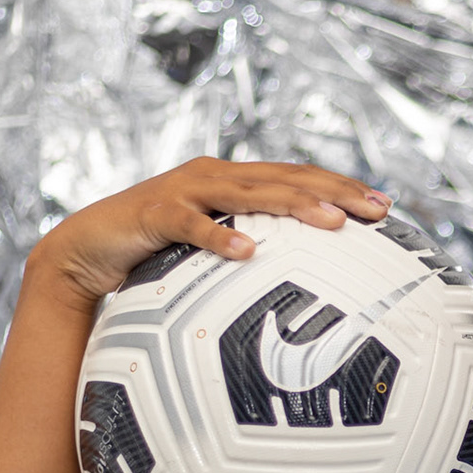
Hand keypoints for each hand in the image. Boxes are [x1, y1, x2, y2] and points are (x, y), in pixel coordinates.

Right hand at [33, 159, 392, 303]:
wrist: (85, 251)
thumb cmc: (155, 258)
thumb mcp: (212, 257)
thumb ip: (252, 259)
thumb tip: (304, 295)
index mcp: (234, 182)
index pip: (298, 177)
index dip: (342, 186)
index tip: (386, 206)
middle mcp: (215, 177)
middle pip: (285, 178)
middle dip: (334, 191)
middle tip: (375, 210)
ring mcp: (185, 191)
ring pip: (249, 193)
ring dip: (293, 206)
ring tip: (332, 222)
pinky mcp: (154, 213)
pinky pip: (192, 225)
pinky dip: (220, 236)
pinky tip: (249, 252)